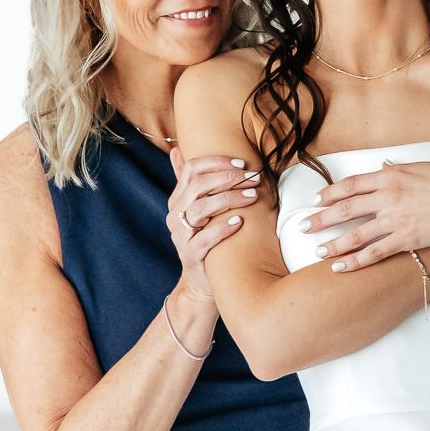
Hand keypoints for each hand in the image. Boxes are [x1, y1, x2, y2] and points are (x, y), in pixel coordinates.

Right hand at [165, 146, 262, 299]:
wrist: (201, 280)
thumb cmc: (205, 237)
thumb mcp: (196, 207)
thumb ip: (187, 180)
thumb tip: (175, 150)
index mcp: (178, 199)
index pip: (192, 169)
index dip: (217, 162)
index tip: (242, 163)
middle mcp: (176, 214)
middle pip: (198, 186)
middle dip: (229, 177)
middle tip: (254, 177)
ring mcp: (181, 236)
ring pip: (201, 209)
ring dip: (229, 198)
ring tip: (252, 196)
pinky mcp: (190, 256)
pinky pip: (204, 239)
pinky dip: (222, 228)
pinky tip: (239, 221)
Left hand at [306, 160, 429, 270]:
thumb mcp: (422, 167)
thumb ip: (399, 169)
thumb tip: (383, 164)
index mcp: (390, 176)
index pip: (351, 184)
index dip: (330, 193)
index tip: (316, 200)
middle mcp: (387, 197)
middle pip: (345, 209)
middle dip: (321, 219)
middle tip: (303, 226)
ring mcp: (394, 220)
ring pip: (354, 234)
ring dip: (333, 244)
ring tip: (317, 251)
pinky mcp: (404, 240)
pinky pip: (373, 253)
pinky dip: (354, 261)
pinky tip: (339, 268)